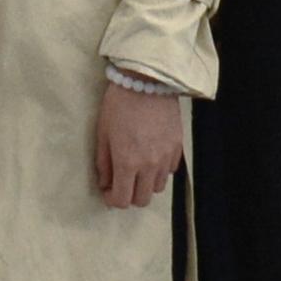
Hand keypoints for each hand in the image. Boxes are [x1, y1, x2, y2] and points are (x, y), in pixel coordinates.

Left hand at [92, 81, 186, 210]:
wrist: (147, 80)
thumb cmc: (119, 104)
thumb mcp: (103, 132)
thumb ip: (103, 163)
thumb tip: (104, 184)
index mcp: (127, 162)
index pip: (122, 200)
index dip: (112, 200)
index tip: (108, 191)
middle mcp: (149, 165)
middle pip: (142, 200)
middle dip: (129, 196)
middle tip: (121, 182)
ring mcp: (166, 157)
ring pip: (157, 188)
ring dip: (145, 184)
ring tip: (137, 169)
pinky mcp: (177, 147)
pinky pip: (169, 171)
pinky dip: (159, 170)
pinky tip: (151, 156)